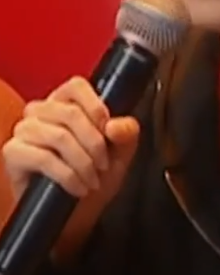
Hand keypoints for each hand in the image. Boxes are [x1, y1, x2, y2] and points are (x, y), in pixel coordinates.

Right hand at [2, 76, 139, 257]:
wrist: (75, 215)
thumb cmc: (95, 174)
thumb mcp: (120, 152)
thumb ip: (126, 133)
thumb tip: (115, 126)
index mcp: (65, 101)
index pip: (76, 86)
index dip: (95, 106)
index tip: (109, 131)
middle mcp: (41, 110)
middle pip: (71, 113)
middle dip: (95, 143)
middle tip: (105, 165)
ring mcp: (24, 130)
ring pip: (59, 136)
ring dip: (83, 162)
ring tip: (93, 180)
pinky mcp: (13, 153)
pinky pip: (43, 158)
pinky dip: (68, 175)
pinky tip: (78, 187)